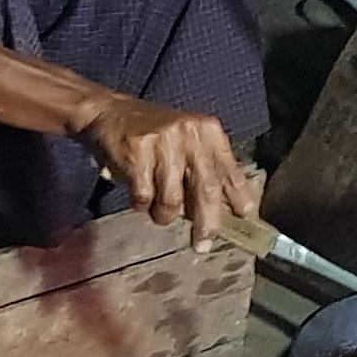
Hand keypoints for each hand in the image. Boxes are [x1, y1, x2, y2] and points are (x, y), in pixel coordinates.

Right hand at [75, 95, 255, 244]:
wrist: (111, 113)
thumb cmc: (154, 137)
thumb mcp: (188, 145)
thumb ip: (207, 173)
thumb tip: (226, 214)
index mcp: (208, 132)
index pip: (231, 171)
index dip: (240, 199)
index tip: (245, 220)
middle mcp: (190, 133)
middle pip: (206, 189)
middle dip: (206, 223)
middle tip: (203, 242)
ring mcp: (164, 140)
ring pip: (173, 199)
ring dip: (164, 215)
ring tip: (158, 212)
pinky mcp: (138, 150)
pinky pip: (145, 195)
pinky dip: (142, 204)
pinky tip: (139, 196)